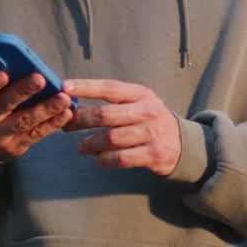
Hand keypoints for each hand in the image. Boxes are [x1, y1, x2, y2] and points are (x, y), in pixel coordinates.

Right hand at [0, 71, 74, 160]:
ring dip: (45, 108)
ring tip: (63, 98)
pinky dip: (52, 123)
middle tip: (40, 79)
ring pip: (24, 121)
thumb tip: (17, 59)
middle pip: (4, 105)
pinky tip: (66, 113)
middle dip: (23, 91)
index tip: (3, 74)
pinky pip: (36, 134)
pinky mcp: (15, 147)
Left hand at [63, 79, 181, 175]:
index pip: (109, 88)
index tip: (64, 87)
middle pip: (105, 114)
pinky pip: (120, 159)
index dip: (86, 87)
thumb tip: (74, 105)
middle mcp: (148, 111)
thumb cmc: (149, 121)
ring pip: (110, 139)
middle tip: (66, 126)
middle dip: (81, 120)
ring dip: (89, 144)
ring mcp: (152, 133)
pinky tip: (97, 159)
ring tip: (81, 147)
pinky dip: (104, 160)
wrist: (182, 144)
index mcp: (141, 94)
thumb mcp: (137, 104)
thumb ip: (111, 103)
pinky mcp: (154, 155)